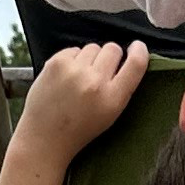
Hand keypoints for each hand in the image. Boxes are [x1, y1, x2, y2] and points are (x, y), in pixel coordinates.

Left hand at [10, 41, 145, 164]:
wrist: (44, 138)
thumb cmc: (79, 129)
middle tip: (100, 72)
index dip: (139, 51)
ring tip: (80, 78)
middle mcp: (95, 82)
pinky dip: (72, 60)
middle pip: (113, 49)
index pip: (136, 64)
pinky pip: (73, 49)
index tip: (137, 47)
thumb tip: (128, 57)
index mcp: (113, 98)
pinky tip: (66, 77)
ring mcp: (74, 70)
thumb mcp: (110, 114)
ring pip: (93, 47)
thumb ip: (121, 88)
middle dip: (110, 57)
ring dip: (90, 58)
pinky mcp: (56, 63)